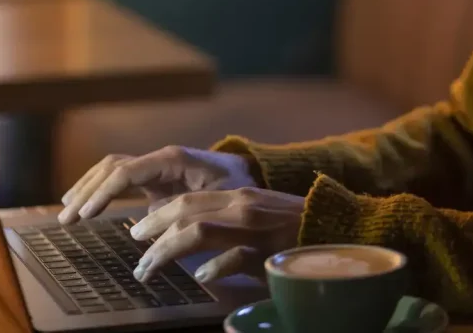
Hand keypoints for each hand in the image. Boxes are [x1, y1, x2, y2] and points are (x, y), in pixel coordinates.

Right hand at [59, 146, 257, 223]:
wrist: (251, 175)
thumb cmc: (239, 188)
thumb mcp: (219, 200)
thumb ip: (185, 210)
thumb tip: (145, 226)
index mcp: (172, 160)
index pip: (125, 171)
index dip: (101, 193)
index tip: (84, 215)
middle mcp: (159, 158)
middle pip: (111, 167)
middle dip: (86, 190)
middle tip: (66, 218)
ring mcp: (156, 165)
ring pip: (111, 169)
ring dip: (87, 188)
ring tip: (66, 211)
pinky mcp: (155, 176)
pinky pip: (120, 178)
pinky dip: (100, 188)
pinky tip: (86, 204)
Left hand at [129, 187, 303, 282]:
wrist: (338, 228)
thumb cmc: (292, 227)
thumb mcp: (256, 216)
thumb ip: (223, 220)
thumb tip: (184, 233)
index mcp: (237, 196)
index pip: (186, 200)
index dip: (156, 216)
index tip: (137, 233)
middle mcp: (242, 206)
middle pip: (184, 211)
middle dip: (151, 233)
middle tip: (135, 256)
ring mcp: (256, 228)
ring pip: (199, 231)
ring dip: (166, 251)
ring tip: (149, 270)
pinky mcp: (271, 251)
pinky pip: (236, 257)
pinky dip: (215, 266)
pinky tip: (201, 276)